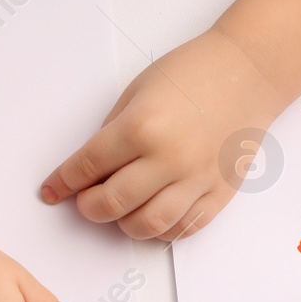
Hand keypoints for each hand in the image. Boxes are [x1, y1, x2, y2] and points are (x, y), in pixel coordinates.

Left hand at [39, 26, 285, 240]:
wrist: (248, 71)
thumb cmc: (192, 73)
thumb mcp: (137, 92)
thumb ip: (112, 133)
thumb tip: (92, 171)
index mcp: (141, 127)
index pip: (86, 167)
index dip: (63, 183)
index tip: (51, 191)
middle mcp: (168, 158)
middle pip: (111, 204)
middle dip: (88, 207)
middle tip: (85, 200)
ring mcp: (196, 179)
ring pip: (147, 225)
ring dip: (123, 224)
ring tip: (120, 209)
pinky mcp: (220, 192)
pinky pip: (183, 228)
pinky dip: (161, 229)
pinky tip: (152, 213)